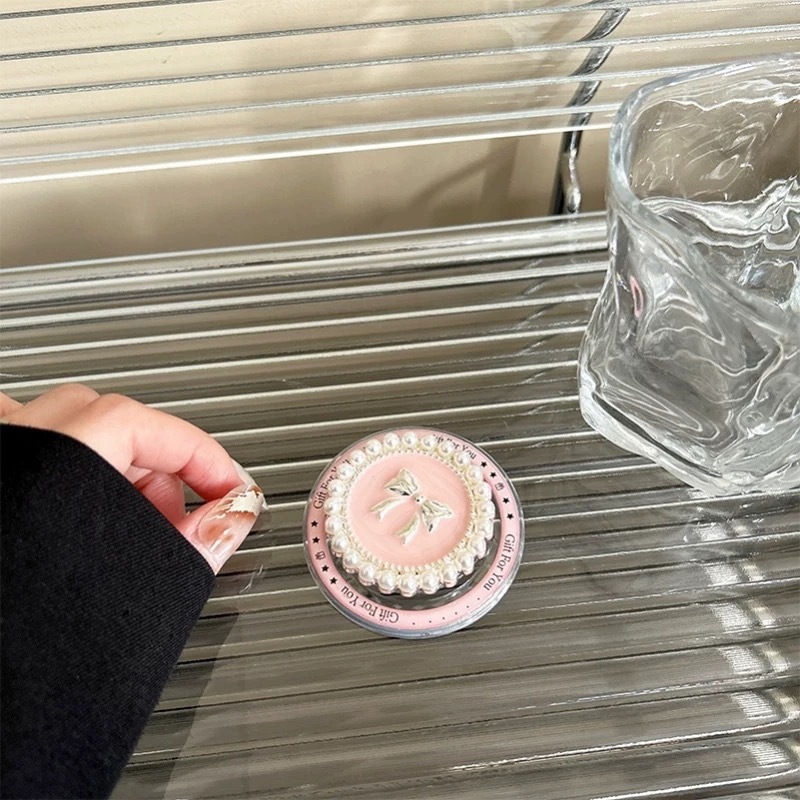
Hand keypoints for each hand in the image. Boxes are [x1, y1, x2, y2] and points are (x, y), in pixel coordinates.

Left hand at [0, 384, 264, 572]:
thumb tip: (234, 514)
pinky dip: (62, 476)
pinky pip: (23, 455)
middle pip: (107, 419)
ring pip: (57, 428)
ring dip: (108, 465)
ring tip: (130, 520)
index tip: (230, 486)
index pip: (152, 428)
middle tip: (185, 513)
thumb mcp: (137, 586)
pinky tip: (77, 521)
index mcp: (56, 460)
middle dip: (158, 464)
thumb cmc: (23, 642)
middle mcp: (11, 450)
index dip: (205, 456)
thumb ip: (197, 540)